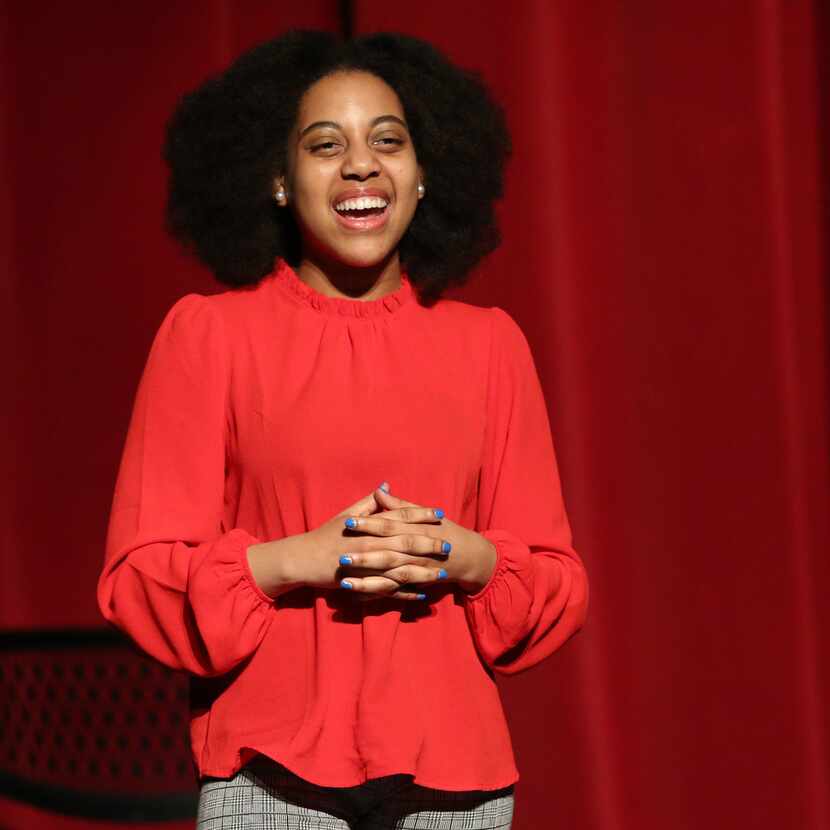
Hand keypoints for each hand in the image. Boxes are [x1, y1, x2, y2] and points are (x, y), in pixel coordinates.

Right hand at [247, 485, 450, 600]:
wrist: (303, 559)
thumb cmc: (326, 535)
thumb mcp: (347, 513)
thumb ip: (369, 502)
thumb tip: (386, 486)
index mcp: (369, 525)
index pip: (401, 516)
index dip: (422, 515)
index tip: (440, 514)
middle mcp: (371, 543)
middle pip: (406, 542)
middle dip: (430, 544)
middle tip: (449, 545)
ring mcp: (368, 565)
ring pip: (401, 568)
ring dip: (423, 571)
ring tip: (441, 573)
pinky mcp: (363, 584)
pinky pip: (389, 590)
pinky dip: (406, 593)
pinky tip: (422, 595)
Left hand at [338, 486, 497, 601]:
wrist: (468, 556)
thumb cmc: (444, 530)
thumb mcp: (425, 514)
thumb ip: (399, 504)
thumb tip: (379, 490)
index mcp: (416, 528)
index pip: (389, 524)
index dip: (369, 523)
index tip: (348, 521)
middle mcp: (416, 549)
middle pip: (388, 550)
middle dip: (364, 553)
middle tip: (340, 554)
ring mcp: (416, 568)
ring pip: (390, 573)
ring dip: (368, 578)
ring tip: (344, 579)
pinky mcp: (415, 583)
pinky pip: (396, 589)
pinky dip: (378, 591)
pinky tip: (359, 593)